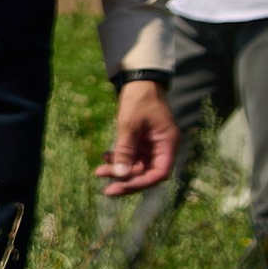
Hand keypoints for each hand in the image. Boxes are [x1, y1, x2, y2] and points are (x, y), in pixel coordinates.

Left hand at [96, 77, 178, 196]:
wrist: (139, 81)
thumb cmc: (139, 99)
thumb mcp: (129, 125)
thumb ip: (125, 150)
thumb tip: (121, 175)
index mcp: (168, 143)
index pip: (159, 173)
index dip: (141, 183)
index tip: (120, 188)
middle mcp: (163, 147)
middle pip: (147, 173)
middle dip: (126, 179)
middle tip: (105, 187)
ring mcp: (153, 145)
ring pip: (137, 167)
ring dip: (119, 170)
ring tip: (99, 171)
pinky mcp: (143, 142)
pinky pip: (132, 157)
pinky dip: (119, 159)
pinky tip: (105, 157)